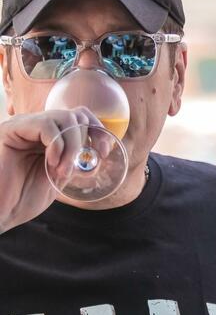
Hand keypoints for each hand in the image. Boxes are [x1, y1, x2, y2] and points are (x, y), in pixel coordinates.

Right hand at [0, 106, 106, 232]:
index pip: (81, 117)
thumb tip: (97, 155)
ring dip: (73, 146)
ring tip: (62, 170)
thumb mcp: (58, 177)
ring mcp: (24, 125)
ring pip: (64, 118)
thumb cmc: (22, 198)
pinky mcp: (11, 129)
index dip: (98, 131)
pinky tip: (51, 163)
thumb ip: (75, 162)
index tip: (104, 152)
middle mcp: (36, 126)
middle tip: (80, 166)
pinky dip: (56, 144)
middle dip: (86, 141)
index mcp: (49, 135)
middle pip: (76, 115)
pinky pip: (46, 125)